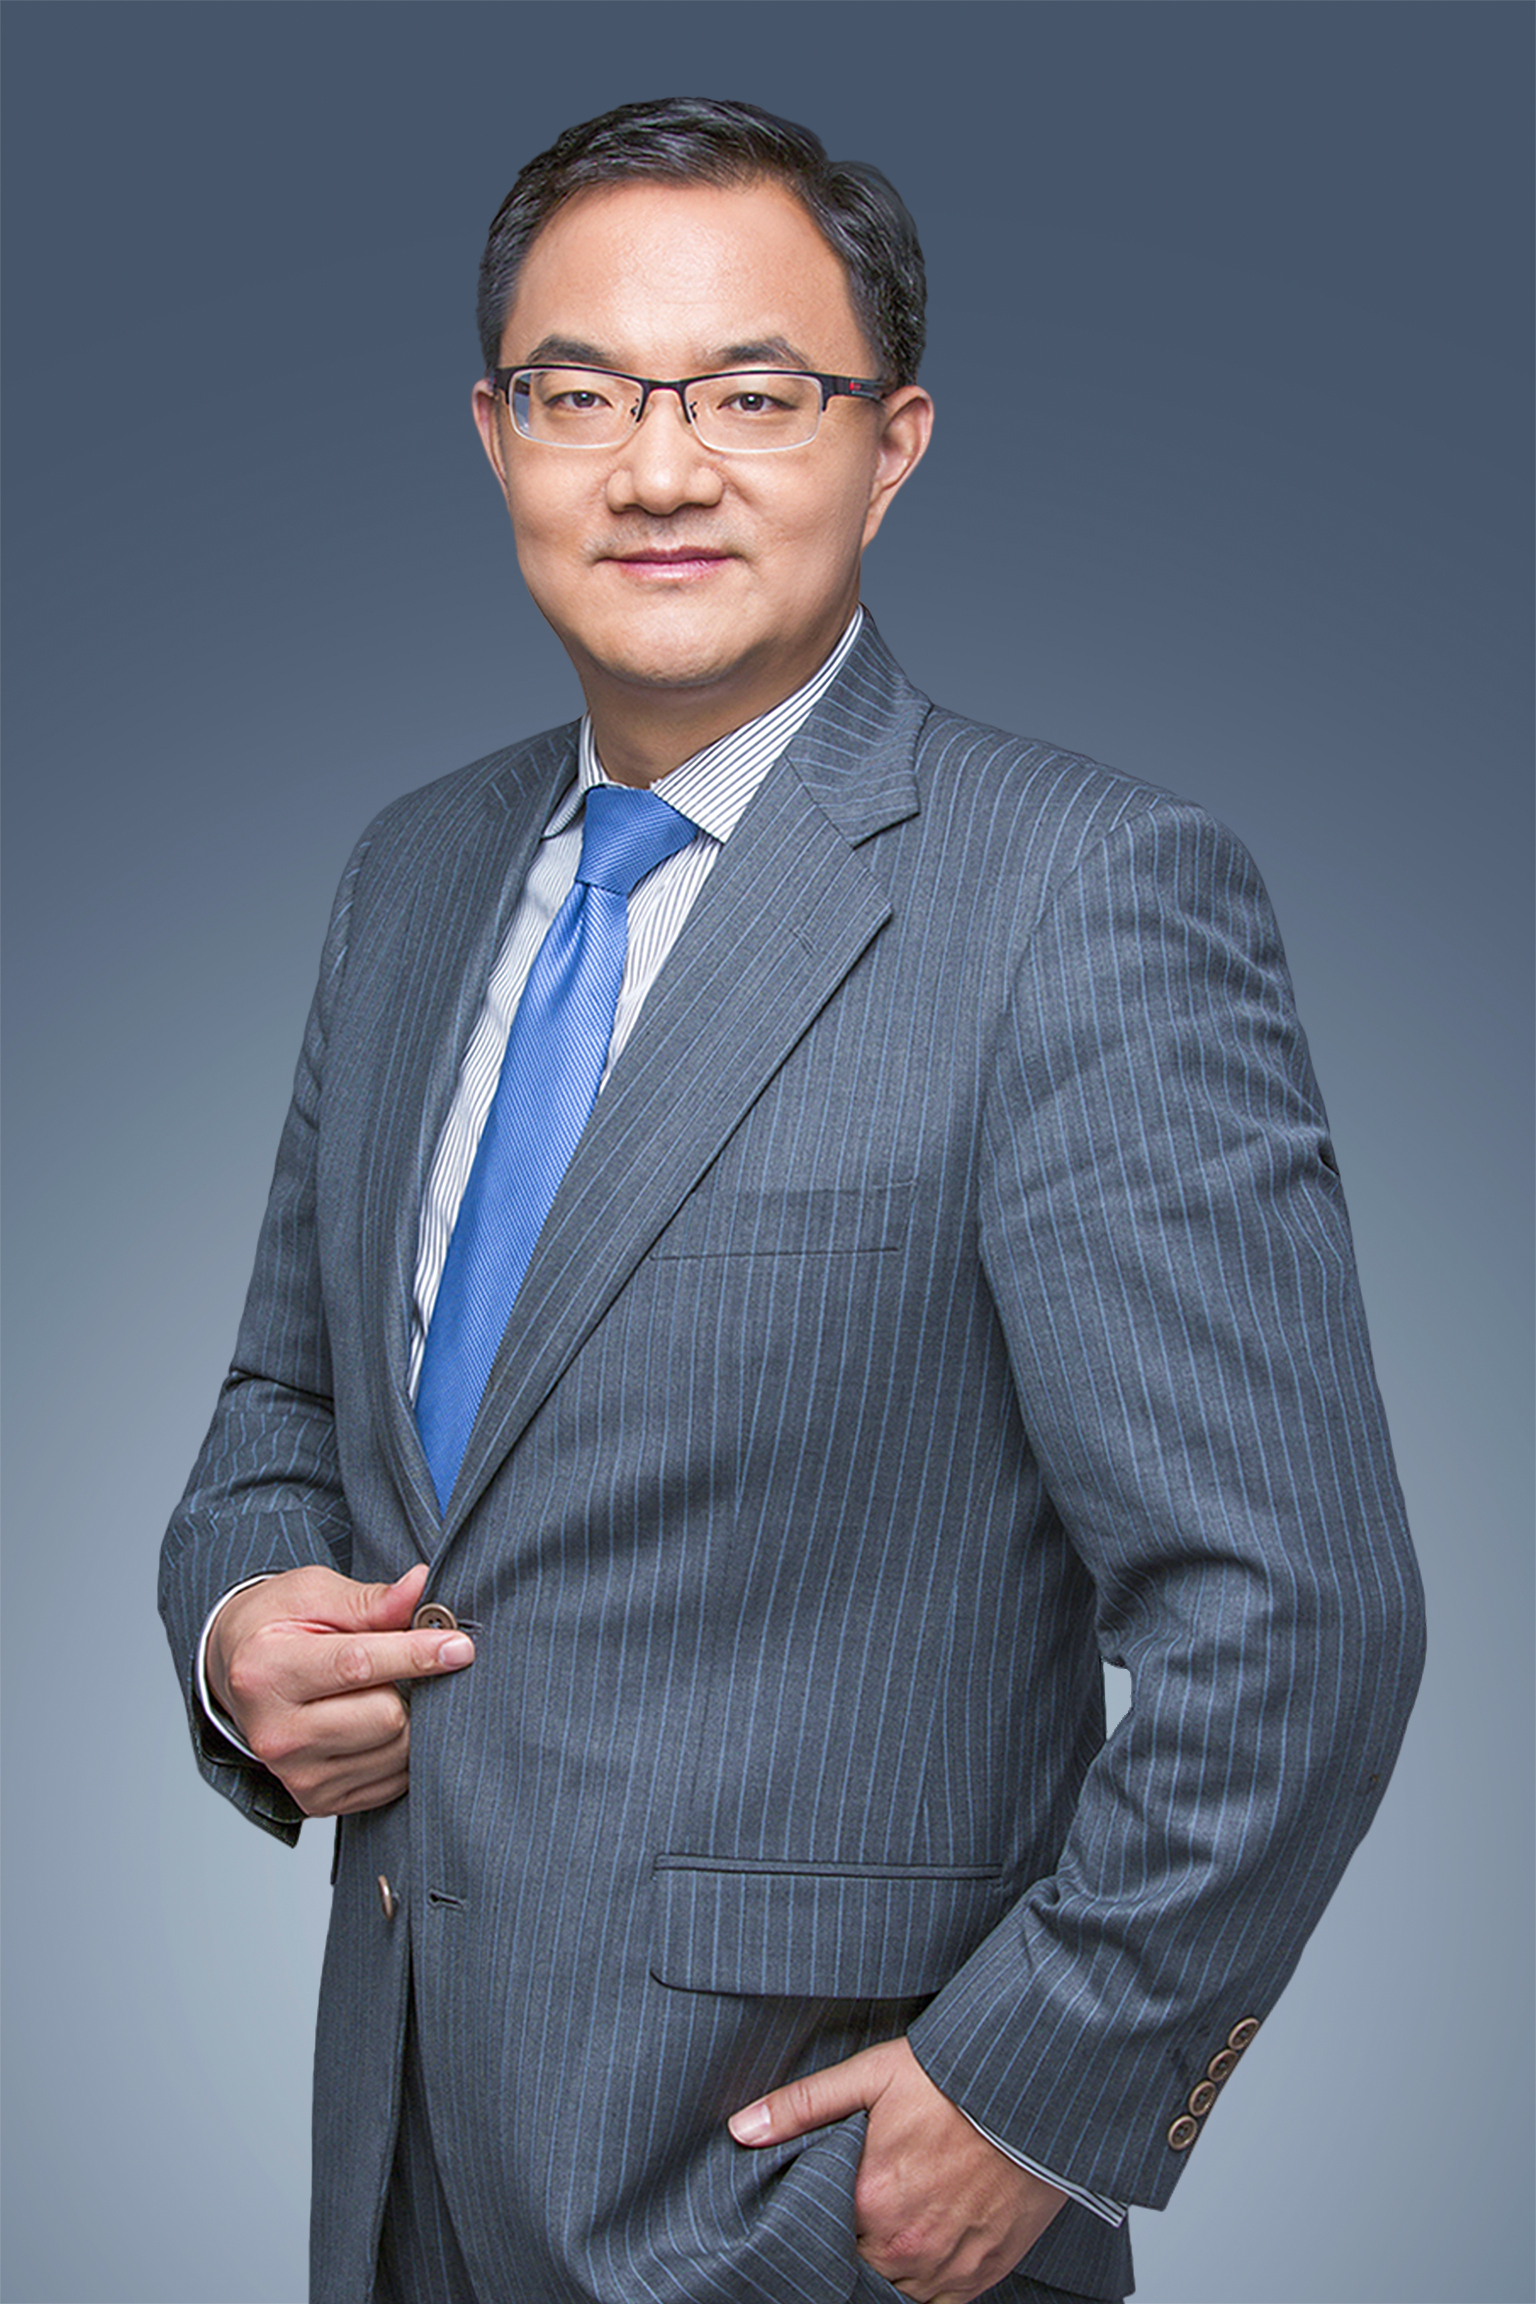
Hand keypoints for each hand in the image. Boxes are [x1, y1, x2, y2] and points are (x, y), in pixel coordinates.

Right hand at [206, 1562, 473, 1815]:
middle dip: (411, 1685)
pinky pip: (391, 1780)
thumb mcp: (311, 1593)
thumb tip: (421, 1587)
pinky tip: (379, 1720)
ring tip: (386, 1689)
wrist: (235, 1673)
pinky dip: (400, 1748)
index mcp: (267, 1671)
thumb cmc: (274, 1625)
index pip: (358, 1666)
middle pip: (385, 1717)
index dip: (417, 1654)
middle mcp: (276, 1733)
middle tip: (406, 1662)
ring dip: (410, 1717)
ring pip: (395, 1751)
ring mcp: (296, 1774)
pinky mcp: (317, 1800)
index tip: (460, 1646)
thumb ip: (369, 1599)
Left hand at [729, 2036, 1065, 2302]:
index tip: (813, 2205)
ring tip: (882, 2234)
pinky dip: (920, 2288)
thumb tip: (740, 2128)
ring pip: (891, 2291)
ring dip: (881, 2268)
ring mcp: (945, 2265)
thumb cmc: (951, 2079)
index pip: (815, 2233)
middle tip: (850, 2215)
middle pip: (851, 2268)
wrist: (1032, 2092)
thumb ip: (802, 2106)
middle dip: (844, 2247)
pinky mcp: (981, 2274)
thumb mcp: (870, 2075)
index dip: (810, 2221)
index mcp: (868, 2198)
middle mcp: (904, 2243)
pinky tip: (915, 2256)